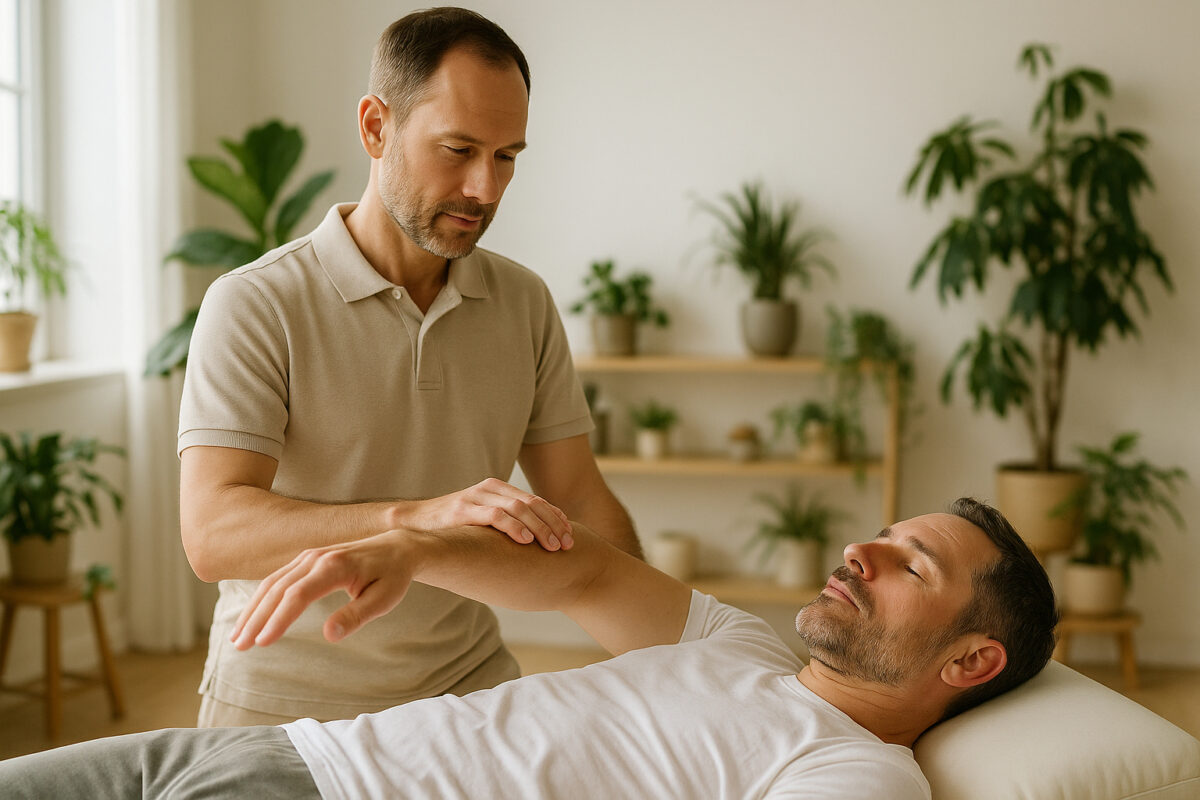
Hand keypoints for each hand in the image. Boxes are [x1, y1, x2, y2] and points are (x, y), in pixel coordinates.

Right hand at [230, 530, 414, 648]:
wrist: (397, 546)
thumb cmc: (392, 576)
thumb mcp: (384, 599)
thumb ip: (356, 616)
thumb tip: (330, 636)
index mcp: (335, 566)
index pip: (298, 595)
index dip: (278, 619)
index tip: (262, 643)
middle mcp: (316, 557)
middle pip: (277, 589)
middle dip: (256, 618)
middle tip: (239, 646)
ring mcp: (309, 556)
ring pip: (271, 583)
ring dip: (252, 610)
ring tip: (237, 638)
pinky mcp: (306, 559)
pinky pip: (277, 579)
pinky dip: (260, 599)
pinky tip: (252, 618)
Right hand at [399, 477, 573, 550]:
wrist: (411, 525)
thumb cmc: (450, 529)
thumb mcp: (482, 524)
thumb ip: (503, 527)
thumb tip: (534, 546)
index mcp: (497, 490)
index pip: (536, 501)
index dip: (556, 517)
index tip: (571, 536)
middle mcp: (489, 490)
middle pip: (532, 503)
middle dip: (554, 524)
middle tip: (568, 545)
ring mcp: (476, 497)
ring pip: (518, 508)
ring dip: (540, 528)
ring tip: (553, 546)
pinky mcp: (462, 509)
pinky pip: (495, 515)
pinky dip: (514, 527)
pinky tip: (527, 541)